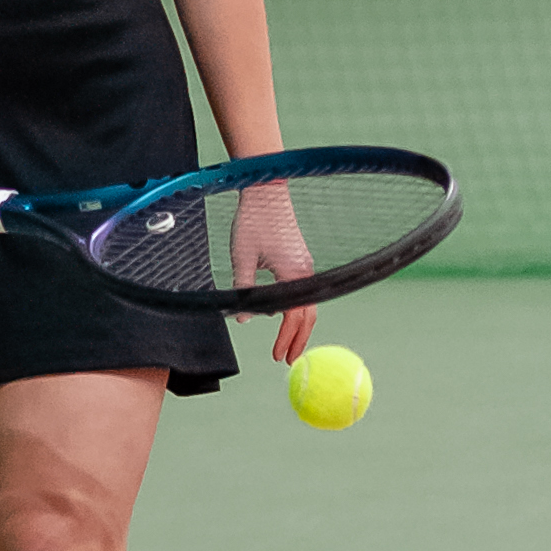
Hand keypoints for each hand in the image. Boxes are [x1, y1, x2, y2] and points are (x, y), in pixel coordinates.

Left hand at [228, 178, 317, 364]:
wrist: (267, 190)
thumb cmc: (254, 220)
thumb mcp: (242, 257)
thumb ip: (243, 289)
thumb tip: (243, 317)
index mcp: (293, 273)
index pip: (293, 316)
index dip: (286, 338)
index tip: (277, 356)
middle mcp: (304, 270)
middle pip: (308, 314)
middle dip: (299, 339)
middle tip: (288, 360)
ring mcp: (304, 263)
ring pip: (306, 302)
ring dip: (296, 324)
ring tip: (284, 341)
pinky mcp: (298, 257)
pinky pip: (301, 289)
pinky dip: (294, 307)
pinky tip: (277, 312)